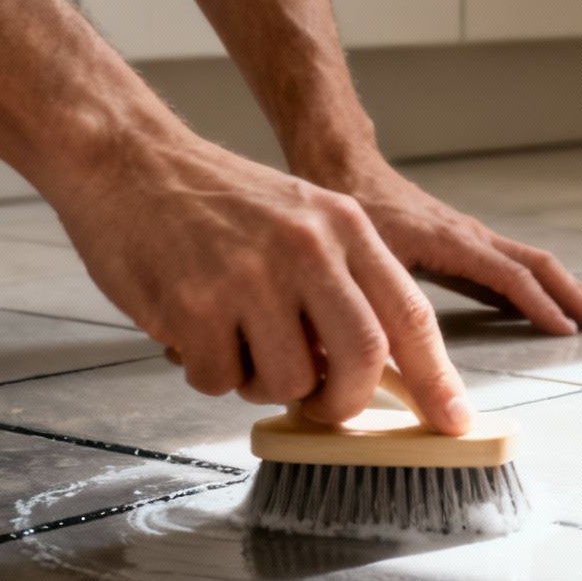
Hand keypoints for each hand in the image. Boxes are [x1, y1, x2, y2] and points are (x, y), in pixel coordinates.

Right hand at [47, 134, 473, 433]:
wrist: (128, 159)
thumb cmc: (215, 200)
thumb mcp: (303, 218)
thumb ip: (344, 282)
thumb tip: (377, 368)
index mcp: (346, 226)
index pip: (410, 313)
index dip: (436, 376)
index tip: (453, 421)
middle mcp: (308, 248)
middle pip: (362, 357)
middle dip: (345, 401)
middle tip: (323, 407)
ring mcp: (252, 276)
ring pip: (288, 380)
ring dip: (263, 384)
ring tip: (237, 342)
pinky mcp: (195, 304)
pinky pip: (220, 380)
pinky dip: (209, 374)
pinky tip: (192, 331)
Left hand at [305, 158, 581, 335]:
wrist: (347, 170)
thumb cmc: (353, 212)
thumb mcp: (365, 259)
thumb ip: (383, 300)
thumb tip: (397, 351)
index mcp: (454, 242)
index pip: (511, 276)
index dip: (539, 306)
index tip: (566, 332)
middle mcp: (473, 236)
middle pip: (541, 265)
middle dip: (577, 296)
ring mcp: (474, 237)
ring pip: (535, 263)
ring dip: (570, 289)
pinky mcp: (468, 243)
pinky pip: (517, 264)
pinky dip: (543, 285)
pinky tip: (552, 305)